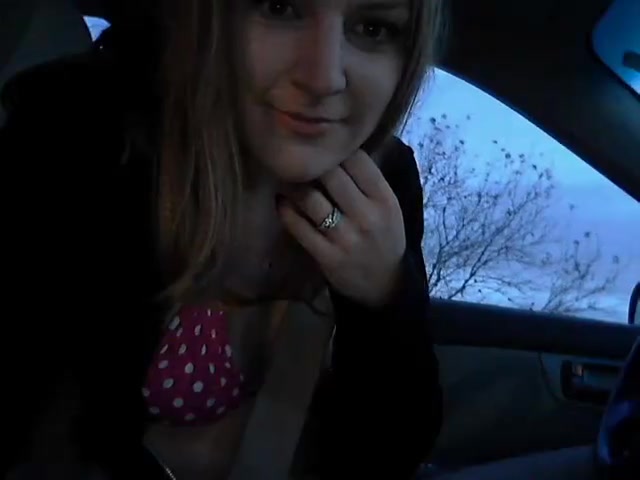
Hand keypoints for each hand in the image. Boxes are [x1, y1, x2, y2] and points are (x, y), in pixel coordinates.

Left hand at [277, 150, 405, 307]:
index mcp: (384, 198)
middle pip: (330, 175)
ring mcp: (345, 237)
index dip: (335, 150)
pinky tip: (282, 202)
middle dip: (311, 165)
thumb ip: (367, 180)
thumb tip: (336, 148)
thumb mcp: (388, 207)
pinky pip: (298, 226)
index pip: (357, 160)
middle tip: (297, 160)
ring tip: (285, 178)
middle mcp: (367, 215)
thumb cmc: (384, 237)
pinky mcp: (326, 256)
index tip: (321, 148)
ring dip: (293, 186)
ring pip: (310, 199)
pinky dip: (286, 211)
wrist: (384, 284)